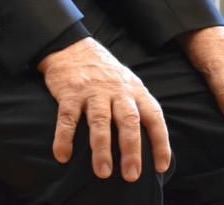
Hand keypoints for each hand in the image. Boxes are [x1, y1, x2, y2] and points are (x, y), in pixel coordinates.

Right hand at [36, 37, 170, 182]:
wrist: (73, 47)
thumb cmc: (104, 73)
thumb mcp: (127, 83)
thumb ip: (138, 107)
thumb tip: (151, 143)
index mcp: (134, 90)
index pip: (153, 116)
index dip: (160, 141)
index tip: (161, 166)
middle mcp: (116, 90)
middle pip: (128, 120)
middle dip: (131, 149)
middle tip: (131, 175)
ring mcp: (92, 91)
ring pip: (100, 120)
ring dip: (102, 148)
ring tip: (102, 172)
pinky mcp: (70, 92)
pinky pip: (68, 118)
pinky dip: (64, 138)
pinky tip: (63, 156)